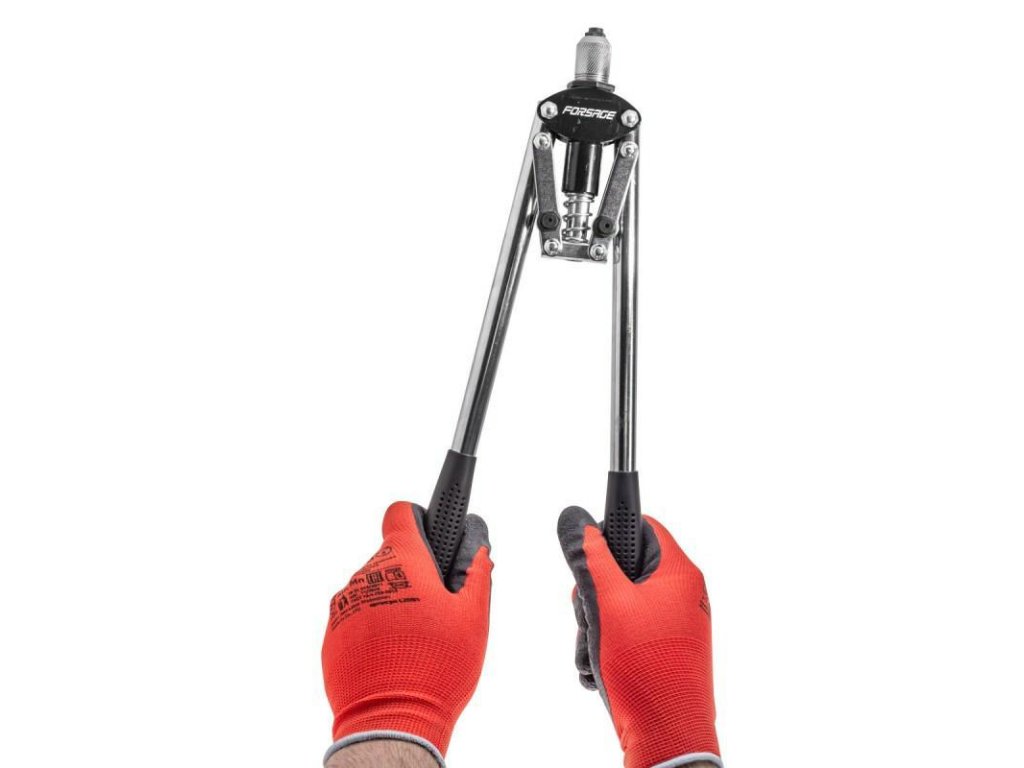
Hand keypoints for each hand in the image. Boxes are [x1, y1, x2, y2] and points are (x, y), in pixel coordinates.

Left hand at [322, 502, 491, 765]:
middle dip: (415, 574)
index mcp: (403, 561)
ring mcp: (344, 606)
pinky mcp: (331, 637)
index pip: (401, 513)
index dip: (419, 518)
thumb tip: (479, 547)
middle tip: (439, 607)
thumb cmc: (435, 667)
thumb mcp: (474, 617)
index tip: (432, 535)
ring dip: (395, 603)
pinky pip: (357, 620)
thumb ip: (477, 572)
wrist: (391, 723)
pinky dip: (375, 630)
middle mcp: (366, 575)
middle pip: (392, 557)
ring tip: (417, 640)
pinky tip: (395, 655)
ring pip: (375, 590)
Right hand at [558, 506, 721, 767]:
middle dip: (595, 592)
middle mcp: (681, 595)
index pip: (644, 525)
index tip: (587, 549)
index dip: (611, 531)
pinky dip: (607, 646)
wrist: (667, 735)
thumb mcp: (608, 603)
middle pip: (625, 568)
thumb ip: (590, 558)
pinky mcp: (664, 649)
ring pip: (620, 604)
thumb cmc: (647, 669)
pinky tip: (600, 668)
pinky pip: (627, 632)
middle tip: (590, 613)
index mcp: (678, 574)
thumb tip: (575, 519)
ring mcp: (674, 624)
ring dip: (596, 625)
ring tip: (596, 650)